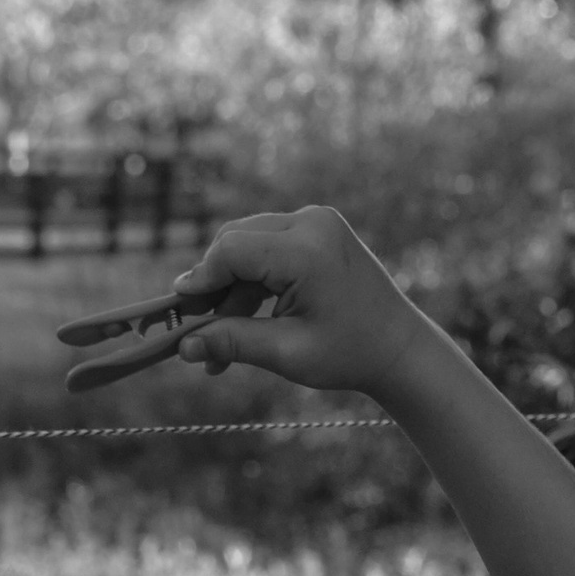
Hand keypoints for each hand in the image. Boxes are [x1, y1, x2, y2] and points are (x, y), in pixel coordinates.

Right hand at [158, 206, 426, 398]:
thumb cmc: (349, 353)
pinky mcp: (315, 230)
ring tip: (224, 343)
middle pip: (236, 241)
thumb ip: (232, 343)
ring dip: (230, 291)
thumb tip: (182, 347)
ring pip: (248, 246)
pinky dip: (251, 284)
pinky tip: (246, 322)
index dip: (199, 280)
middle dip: (213, 288)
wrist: (397, 346)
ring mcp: (315, 222)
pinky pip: (267, 249)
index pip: (231, 250)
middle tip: (201, 336)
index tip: (177, 313)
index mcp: (307, 249)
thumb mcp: (287, 353)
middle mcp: (311, 222)